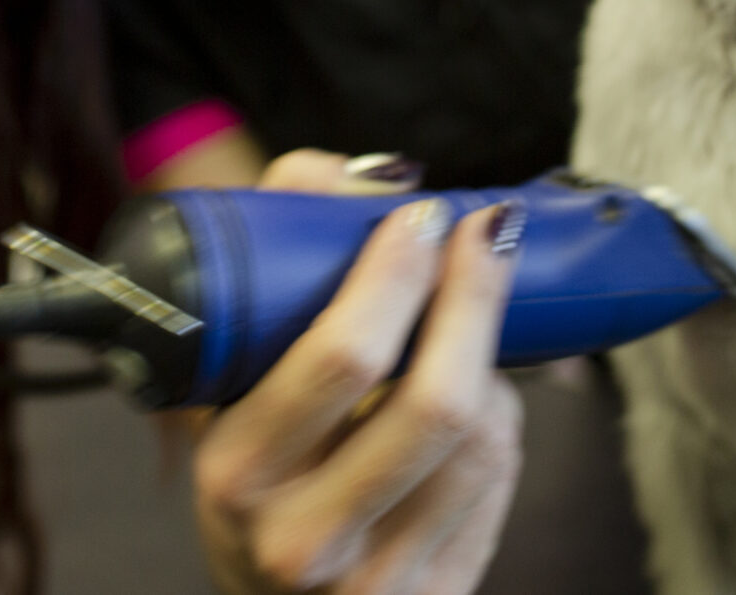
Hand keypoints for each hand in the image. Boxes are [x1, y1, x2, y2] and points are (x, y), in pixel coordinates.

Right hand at [192, 151, 525, 594]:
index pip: (339, 362)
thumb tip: (377, 180)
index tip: (420, 216)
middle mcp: (300, 538)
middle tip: (485, 232)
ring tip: (468, 323)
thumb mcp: (234, 379)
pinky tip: (476, 394)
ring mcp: (374, 581)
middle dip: (474, 296)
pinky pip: (499, 481)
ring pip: (483, 437)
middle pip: (435, 403)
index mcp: (236, 468)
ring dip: (492, 361)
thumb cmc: (265, 465)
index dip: (395, 276)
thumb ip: (279, 254)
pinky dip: (501, 418)